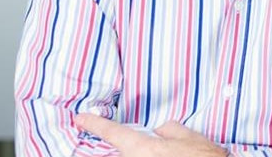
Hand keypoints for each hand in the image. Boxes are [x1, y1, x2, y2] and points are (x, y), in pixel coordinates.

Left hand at [75, 113, 228, 156]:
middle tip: (126, 141)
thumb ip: (170, 129)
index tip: (81, 118)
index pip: (114, 133)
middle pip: (118, 154)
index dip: (95, 124)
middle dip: (115, 147)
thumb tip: (159, 129)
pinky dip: (143, 155)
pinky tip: (157, 152)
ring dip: (131, 151)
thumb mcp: (190, 137)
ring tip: (156, 146)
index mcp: (144, 149)